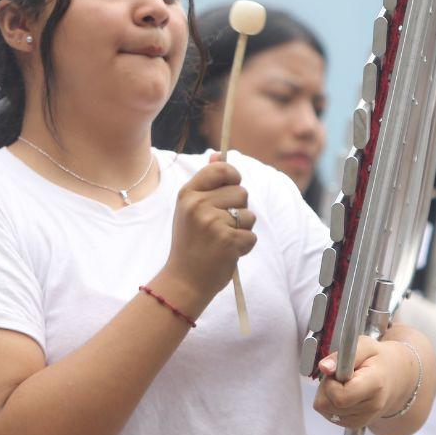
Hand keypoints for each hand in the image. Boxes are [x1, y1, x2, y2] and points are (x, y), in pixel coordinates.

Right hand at [158, 156, 256, 310]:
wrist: (184, 280)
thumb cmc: (190, 243)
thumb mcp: (190, 209)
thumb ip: (206, 183)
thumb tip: (218, 154)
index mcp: (188, 194)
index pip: (222, 169)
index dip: (233, 177)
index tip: (232, 187)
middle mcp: (198, 205)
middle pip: (241, 192)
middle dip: (239, 209)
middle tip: (221, 226)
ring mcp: (213, 222)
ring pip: (249, 215)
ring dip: (242, 230)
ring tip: (223, 241)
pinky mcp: (227, 240)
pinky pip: (251, 236)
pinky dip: (244, 246)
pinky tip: (227, 253)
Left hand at [313, 334, 413, 429]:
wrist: (396, 377)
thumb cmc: (378, 359)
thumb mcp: (364, 346)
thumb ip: (341, 356)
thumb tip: (324, 367)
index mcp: (374, 385)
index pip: (339, 397)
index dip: (330, 383)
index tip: (338, 371)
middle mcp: (371, 407)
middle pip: (327, 405)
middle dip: (326, 387)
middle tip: (340, 375)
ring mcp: (363, 419)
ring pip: (325, 410)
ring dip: (328, 395)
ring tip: (345, 383)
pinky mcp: (355, 425)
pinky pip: (329, 415)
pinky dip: (331, 403)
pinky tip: (345, 393)